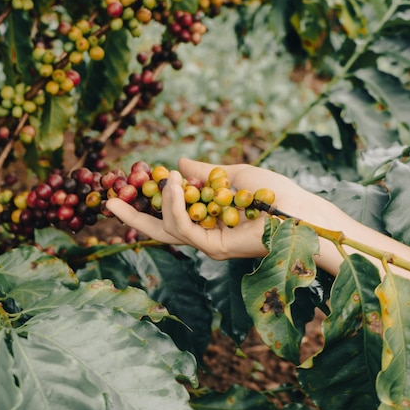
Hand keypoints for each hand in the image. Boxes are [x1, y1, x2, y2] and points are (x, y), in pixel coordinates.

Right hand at [106, 158, 339, 259]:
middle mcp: (201, 234)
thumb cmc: (273, 193)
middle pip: (157, 228)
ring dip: (163, 199)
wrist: (301, 210)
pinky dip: (174, 206)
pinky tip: (174, 184)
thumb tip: (177, 162)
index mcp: (204, 218)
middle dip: (131, 216)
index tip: (128, 185)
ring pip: (168, 226)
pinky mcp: (212, 246)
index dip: (145, 201)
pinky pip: (183, 227)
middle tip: (108, 201)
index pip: (167, 214)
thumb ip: (203, 171)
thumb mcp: (230, 174)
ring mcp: (206, 243)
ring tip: (166, 177)